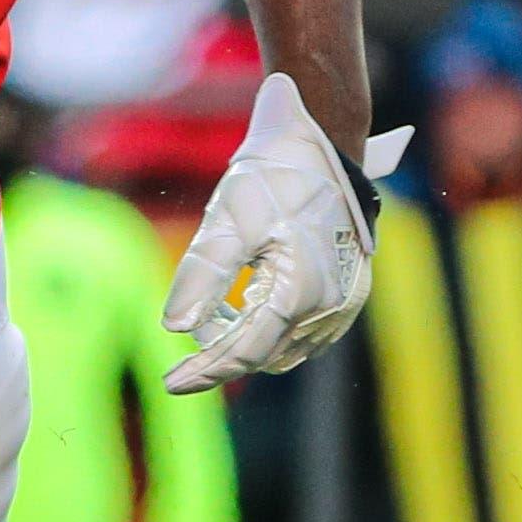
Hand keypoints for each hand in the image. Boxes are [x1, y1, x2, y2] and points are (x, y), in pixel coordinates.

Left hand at [163, 73, 409, 395]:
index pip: (244, 352)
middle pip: (264, 355)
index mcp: (299, 293)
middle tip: (181, 362)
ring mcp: (346, 301)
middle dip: (222, 359)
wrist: (322, 139)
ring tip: (212, 325)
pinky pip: (306, 331)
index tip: (170, 382)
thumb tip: (174, 328)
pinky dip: (273, 330)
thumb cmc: (272, 175)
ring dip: (248, 344)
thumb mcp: (227, 220)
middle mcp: (329, 307)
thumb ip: (202, 276)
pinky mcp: (351, 289)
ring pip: (287, 348)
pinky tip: (246, 308)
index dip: (205, 371)